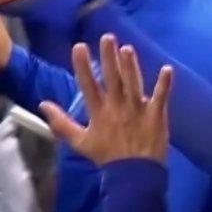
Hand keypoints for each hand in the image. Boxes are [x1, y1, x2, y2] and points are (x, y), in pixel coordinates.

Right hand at [39, 35, 174, 165]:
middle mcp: (118, 107)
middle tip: (108, 37)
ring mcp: (138, 110)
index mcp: (99, 112)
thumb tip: (43, 104)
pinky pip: (161, 97)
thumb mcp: (79, 142)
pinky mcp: (156, 115)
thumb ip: (61, 123)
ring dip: (131, 65)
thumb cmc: (107, 157)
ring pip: (134, 83)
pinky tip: (168, 68)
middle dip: (109, 57)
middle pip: (113, 78)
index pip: (88, 84)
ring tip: (127, 48)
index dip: (84, 65)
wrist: (134, 174)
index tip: (80, 46)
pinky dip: (164, 84)